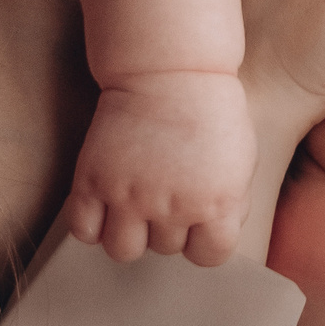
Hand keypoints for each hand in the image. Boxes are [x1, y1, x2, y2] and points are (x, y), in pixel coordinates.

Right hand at [66, 69, 257, 265]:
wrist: (170, 69)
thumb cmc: (210, 109)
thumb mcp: (241, 158)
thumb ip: (231, 203)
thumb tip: (213, 233)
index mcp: (216, 202)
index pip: (210, 257)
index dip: (203, 240)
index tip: (197, 219)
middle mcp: (172, 206)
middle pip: (164, 249)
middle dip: (166, 224)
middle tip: (165, 190)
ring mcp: (130, 195)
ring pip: (123, 251)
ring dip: (129, 231)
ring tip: (135, 201)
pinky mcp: (95, 180)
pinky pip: (83, 231)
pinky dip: (91, 224)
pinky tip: (105, 201)